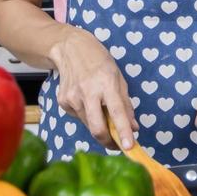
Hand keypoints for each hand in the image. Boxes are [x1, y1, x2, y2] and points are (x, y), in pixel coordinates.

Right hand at [47, 27, 136, 150]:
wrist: (70, 48)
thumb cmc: (99, 61)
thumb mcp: (119, 77)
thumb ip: (126, 104)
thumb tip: (134, 128)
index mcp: (106, 83)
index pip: (117, 112)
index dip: (123, 131)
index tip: (129, 147)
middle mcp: (88, 91)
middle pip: (97, 128)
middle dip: (108, 141)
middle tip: (117, 144)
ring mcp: (72, 97)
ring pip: (89, 124)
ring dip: (98, 125)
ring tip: (100, 108)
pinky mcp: (62, 101)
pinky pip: (79, 117)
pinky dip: (87, 115)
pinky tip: (86, 100)